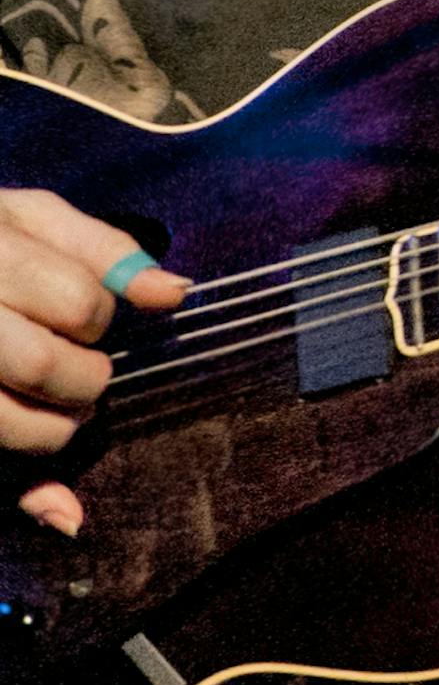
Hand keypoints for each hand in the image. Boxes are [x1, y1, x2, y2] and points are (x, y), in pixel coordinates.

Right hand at [0, 187, 188, 535]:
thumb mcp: (32, 219)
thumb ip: (106, 250)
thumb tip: (174, 294)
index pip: (78, 302)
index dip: (99, 320)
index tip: (91, 321)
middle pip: (40, 365)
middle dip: (83, 383)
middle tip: (89, 379)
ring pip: (2, 418)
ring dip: (51, 432)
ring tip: (64, 414)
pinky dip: (20, 465)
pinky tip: (29, 434)